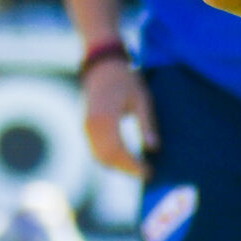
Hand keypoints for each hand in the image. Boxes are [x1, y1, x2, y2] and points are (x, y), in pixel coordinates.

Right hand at [82, 54, 154, 175]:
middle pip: (107, 158)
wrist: (103, 66)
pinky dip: (109, 159)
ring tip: (138, 169)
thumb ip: (146, 125)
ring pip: (99, 156)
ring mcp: (87, 127)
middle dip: (127, 169)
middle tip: (147, 174)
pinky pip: (95, 150)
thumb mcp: (141, 99)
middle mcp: (92, 126)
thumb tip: (154, 149)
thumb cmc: (125, 80)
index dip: (134, 165)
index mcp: (106, 119)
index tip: (150, 172)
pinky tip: (124, 160)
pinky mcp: (86, 127)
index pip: (118, 151)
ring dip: (117, 167)